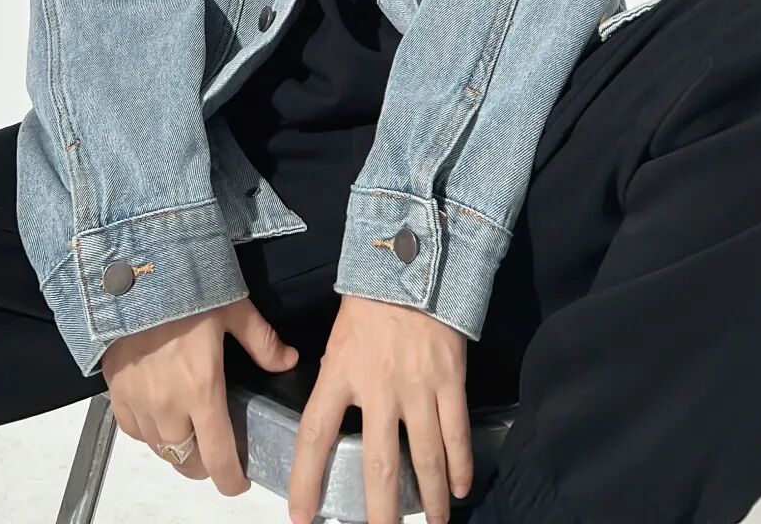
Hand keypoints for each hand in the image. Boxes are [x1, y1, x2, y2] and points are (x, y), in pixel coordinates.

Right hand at [100, 297, 298, 493]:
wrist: (133, 272)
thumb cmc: (186, 286)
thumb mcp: (234, 308)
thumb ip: (262, 342)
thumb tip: (289, 361)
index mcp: (202, 390)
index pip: (218, 459)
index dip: (231, 480)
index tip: (240, 479)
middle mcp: (168, 406)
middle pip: (187, 462)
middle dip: (205, 465)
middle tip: (217, 449)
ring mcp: (138, 402)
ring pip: (160, 449)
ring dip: (177, 447)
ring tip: (191, 431)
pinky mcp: (116, 391)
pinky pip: (133, 430)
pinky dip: (148, 431)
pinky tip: (159, 415)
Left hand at [287, 295, 471, 523]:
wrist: (412, 262)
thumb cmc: (370, 301)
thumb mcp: (338, 338)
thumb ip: (337, 379)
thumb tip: (334, 416)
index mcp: (340, 373)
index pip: (314, 435)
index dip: (306, 480)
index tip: (301, 517)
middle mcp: (378, 387)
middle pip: (377, 464)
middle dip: (379, 511)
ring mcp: (418, 387)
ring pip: (424, 458)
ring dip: (430, 499)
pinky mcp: (450, 381)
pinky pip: (456, 433)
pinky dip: (459, 465)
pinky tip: (459, 488)